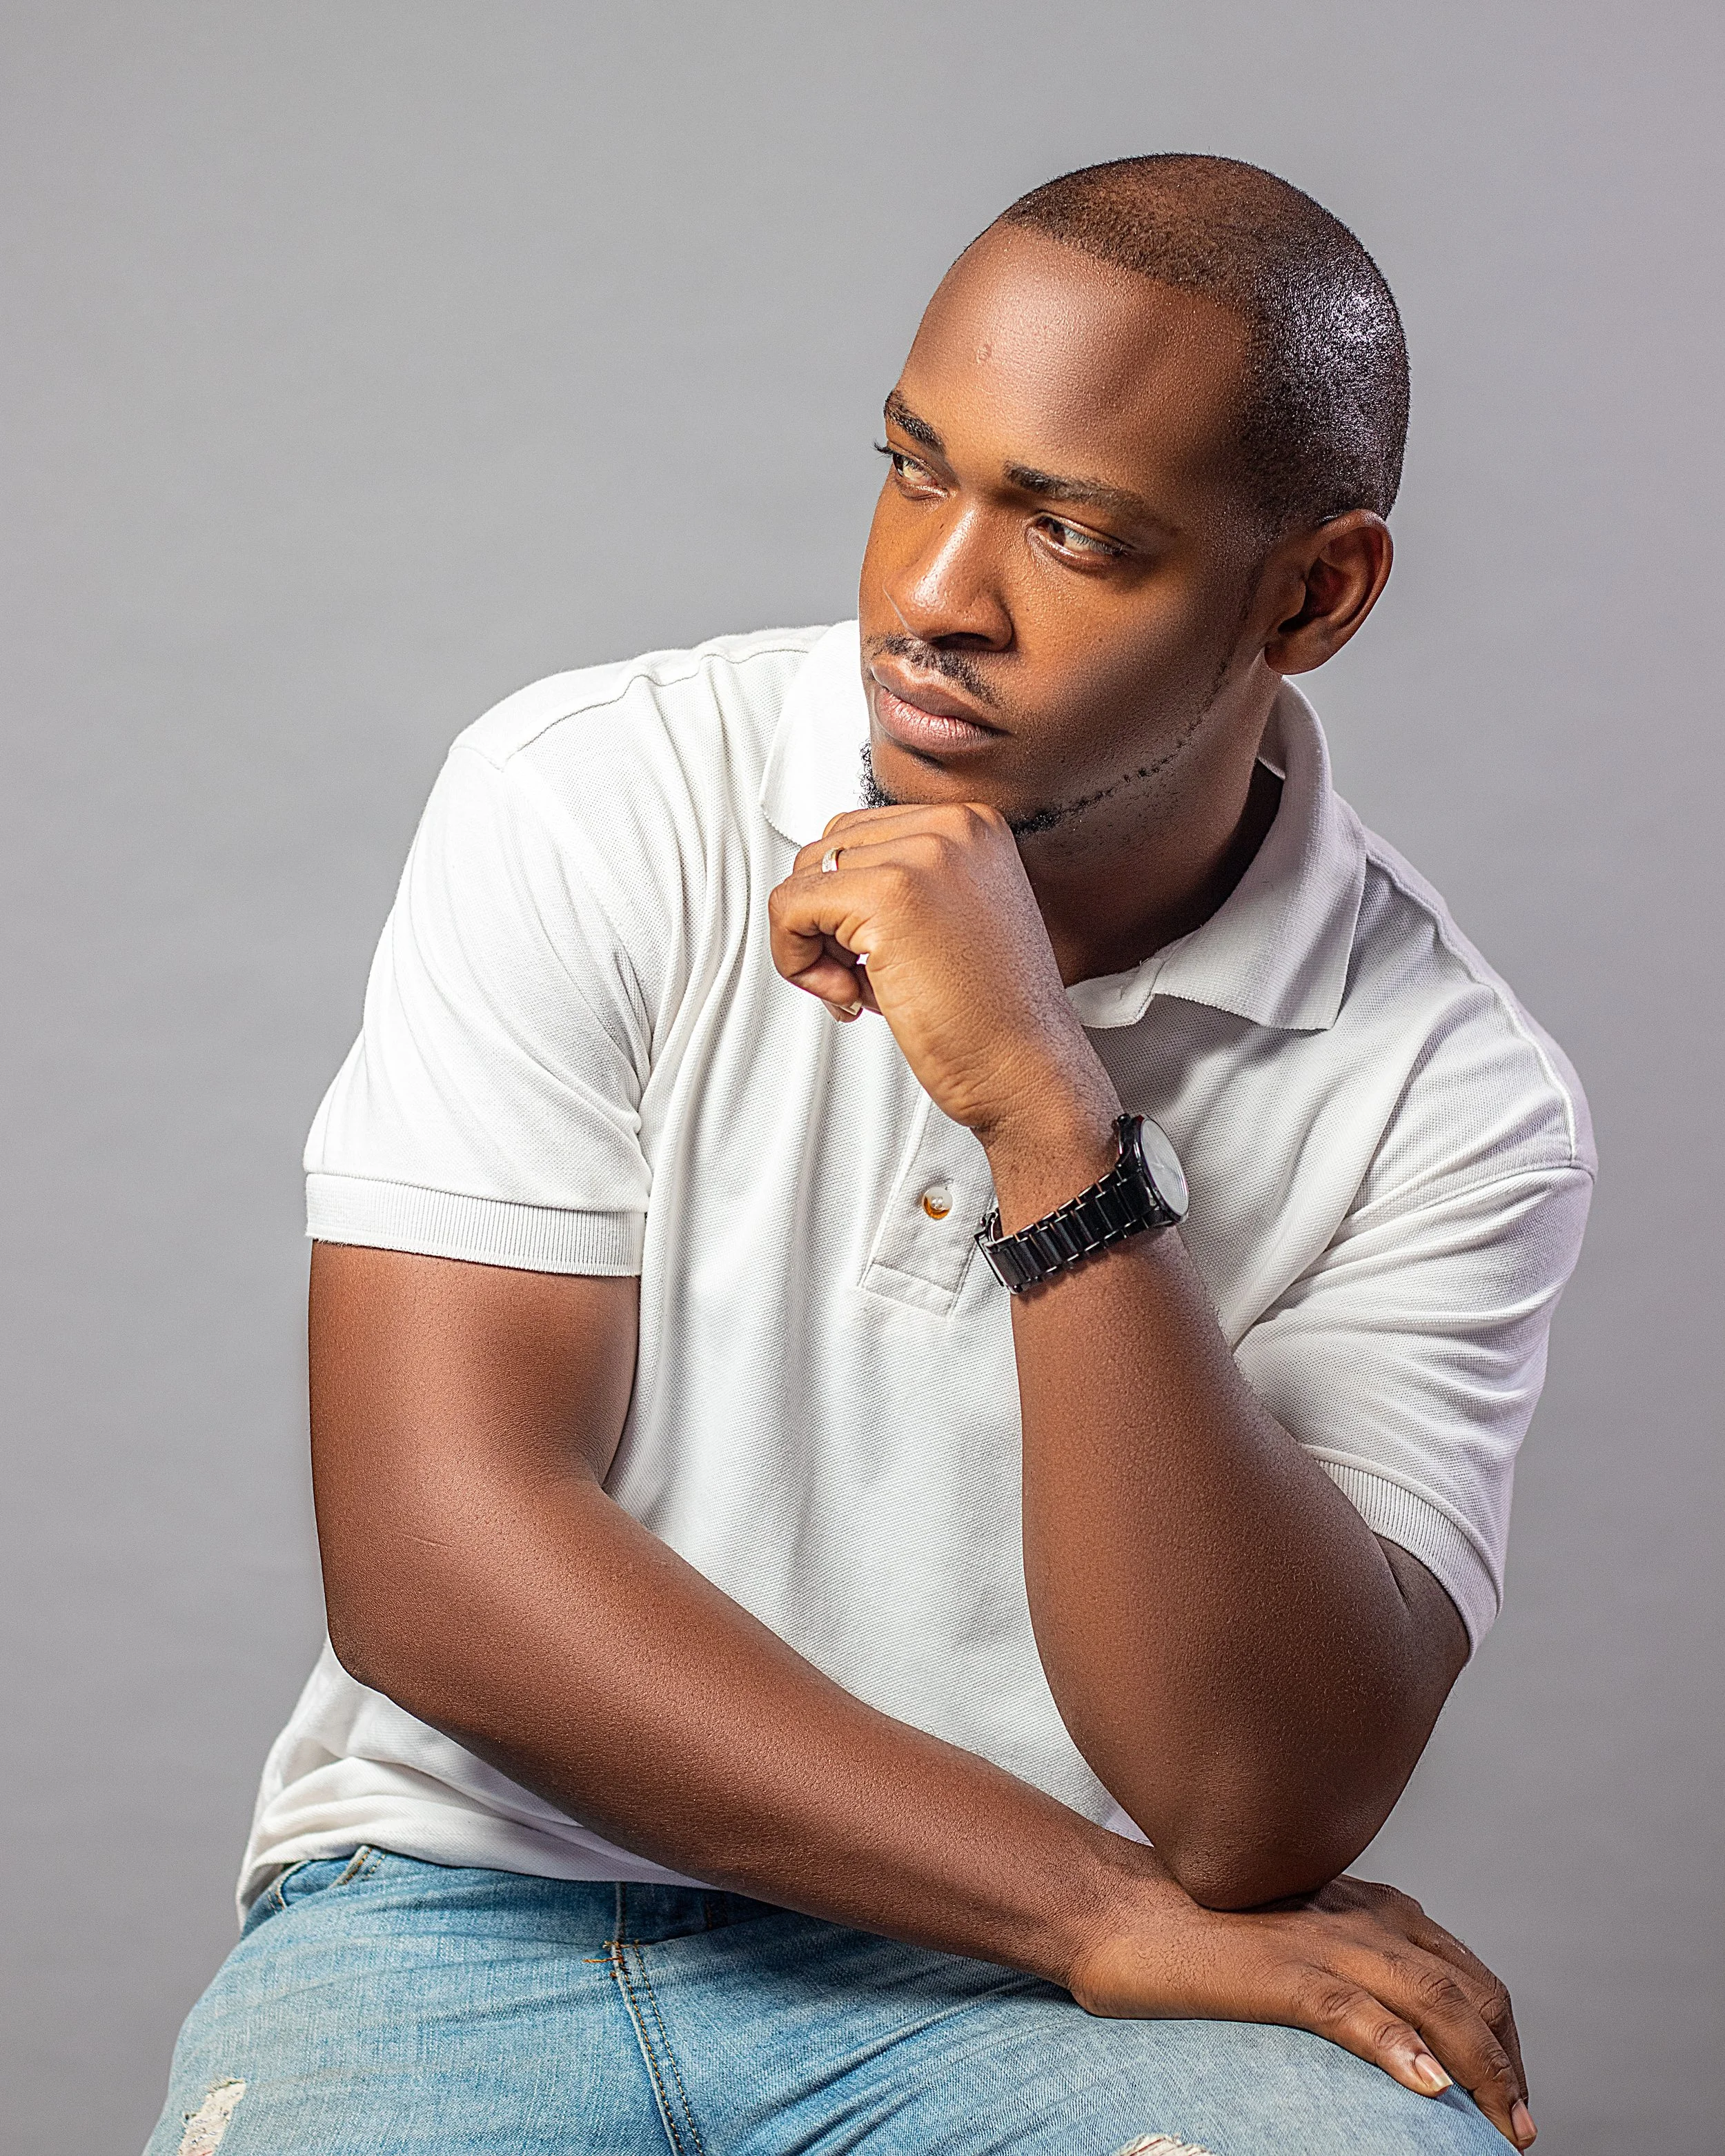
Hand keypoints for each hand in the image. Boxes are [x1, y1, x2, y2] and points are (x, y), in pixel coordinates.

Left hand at [769, 802, 1116, 1150]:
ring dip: (813, 944)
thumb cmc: (993, 1015)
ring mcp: (922, 855)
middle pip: (826, 851)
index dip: (848, 904)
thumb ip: (904, 883)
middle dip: (826, 921)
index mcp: (972, 825)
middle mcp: (952, 828)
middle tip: (862, 978)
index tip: (873, 954)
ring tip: (862, 988)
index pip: (861, 834)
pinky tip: (848, 996)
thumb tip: (826, 881)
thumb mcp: (955, 918)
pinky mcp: (886, 894)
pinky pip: (788, 909)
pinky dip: (795, 961)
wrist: (1026, 1069)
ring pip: (803, 877)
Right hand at [1069, 1870, 1534, 2147]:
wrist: (1115, 1907)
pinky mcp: (1280, 1972)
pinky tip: (1427, 2087)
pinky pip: (1356, 2011)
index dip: (1503, 2039)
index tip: (1508, 2095)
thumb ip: (1344, 1966)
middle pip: (1471, 1991)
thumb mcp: (1291, 1940)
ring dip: (1482, 2071)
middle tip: (1514, 2130)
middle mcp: (1360, 1916)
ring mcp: (1322, 1941)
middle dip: (1507, 2066)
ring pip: (1434, 2001)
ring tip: (1499, 2130)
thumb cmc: (1192, 1932)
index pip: (1467, 1974)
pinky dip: (1401, 2049)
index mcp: (1367, 1907)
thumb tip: (1390, 2031)